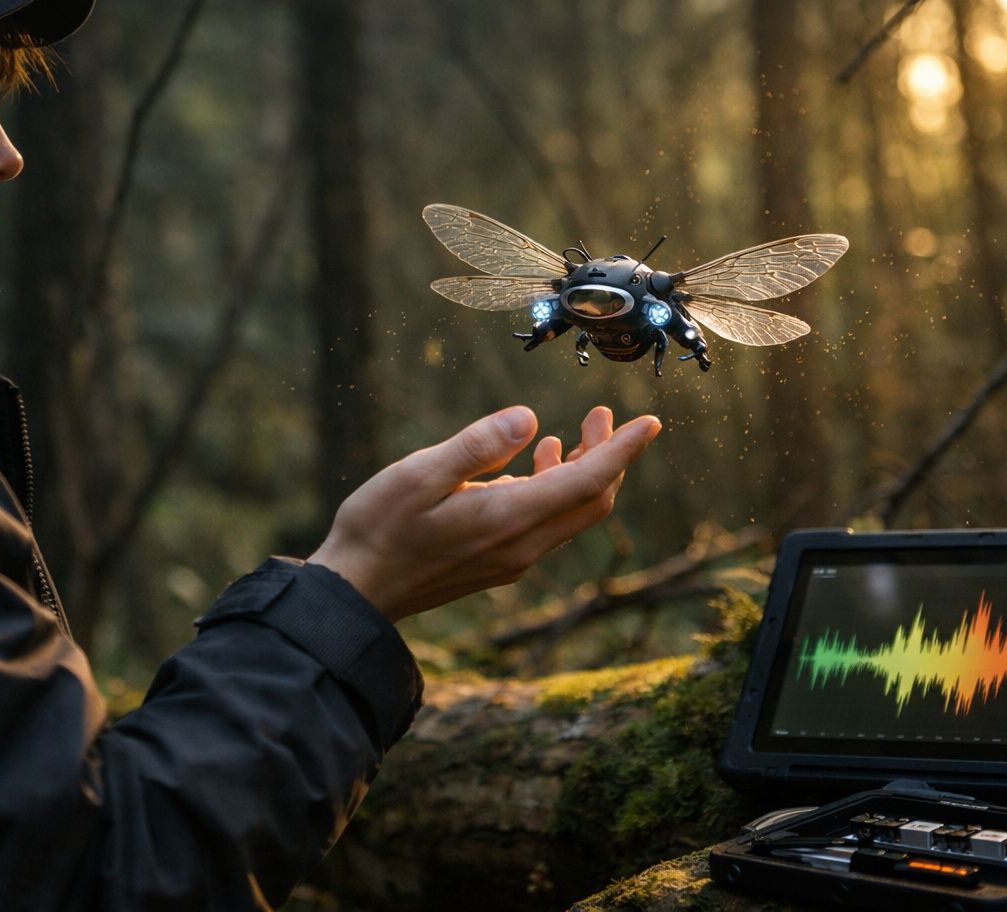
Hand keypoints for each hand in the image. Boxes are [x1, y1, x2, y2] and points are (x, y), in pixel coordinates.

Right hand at [308, 406, 660, 621]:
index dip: (623, 450)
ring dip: (582, 473)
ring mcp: (512, 560)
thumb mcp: (421, 474)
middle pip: (592, 502)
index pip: (587, 482)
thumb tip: (530, 418)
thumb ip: (478, 445)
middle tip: (601, 414)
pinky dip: (556, 491)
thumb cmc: (379, 528)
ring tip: (572, 434)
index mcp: (509, 519)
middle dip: (609, 457)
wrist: (356, 592)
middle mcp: (522, 546)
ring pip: (572, 515)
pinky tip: (533, 466)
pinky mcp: (499, 564)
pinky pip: (548, 526)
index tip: (650, 422)